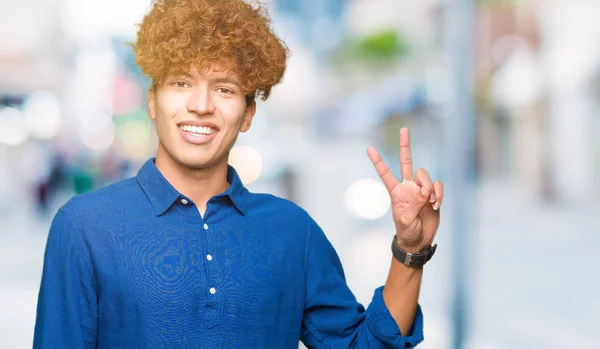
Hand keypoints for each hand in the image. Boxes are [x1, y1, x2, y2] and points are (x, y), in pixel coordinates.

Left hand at [367, 128, 442, 252]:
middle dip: (405, 146)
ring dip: (428, 187)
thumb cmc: (407, 232)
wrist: (419, 240)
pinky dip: (439, 194)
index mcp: (395, 192)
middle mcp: (407, 187)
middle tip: (404, 129)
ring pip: (425, 176)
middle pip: (406, 162)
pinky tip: (436, 205)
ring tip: (429, 202)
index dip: (378, 161)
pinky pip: (438, 186)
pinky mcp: (433, 194)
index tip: (369, 148)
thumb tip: (424, 193)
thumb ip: (413, 205)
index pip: (385, 173)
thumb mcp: (405, 221)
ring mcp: (421, 189)